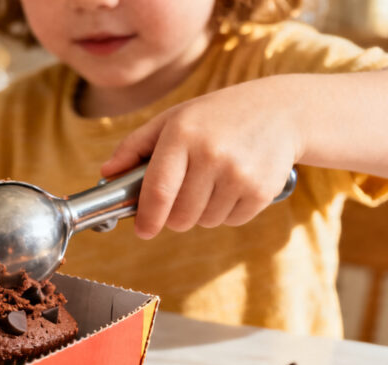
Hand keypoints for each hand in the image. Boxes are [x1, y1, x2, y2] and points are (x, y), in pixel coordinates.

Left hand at [101, 78, 301, 238]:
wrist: (280, 111)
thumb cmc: (215, 117)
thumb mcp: (173, 120)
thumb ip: (135, 146)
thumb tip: (107, 173)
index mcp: (182, 135)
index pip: (158, 190)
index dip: (147, 218)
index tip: (142, 230)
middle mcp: (212, 154)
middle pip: (180, 216)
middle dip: (174, 215)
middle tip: (182, 195)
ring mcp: (239, 174)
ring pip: (205, 221)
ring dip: (202, 212)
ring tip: (212, 181)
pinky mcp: (262, 190)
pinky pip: (231, 221)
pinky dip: (227, 211)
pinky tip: (233, 183)